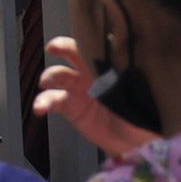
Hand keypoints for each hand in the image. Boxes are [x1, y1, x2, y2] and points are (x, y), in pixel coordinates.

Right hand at [35, 36, 159, 157]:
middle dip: (61, 47)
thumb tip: (126, 70)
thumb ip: (129, 84)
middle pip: (73, 52)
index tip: (84, 36)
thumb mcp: (140, 98)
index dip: (88, 39)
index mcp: (109, 67)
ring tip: (45, 83)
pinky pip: (52, 100)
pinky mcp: (69, 106)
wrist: (133, 145)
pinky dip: (43, 102)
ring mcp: (77, 88)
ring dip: (49, 77)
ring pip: (58, 75)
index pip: (96, 47)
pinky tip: (39, 107)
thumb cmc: (141, 117)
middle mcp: (90, 73)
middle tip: (54, 47)